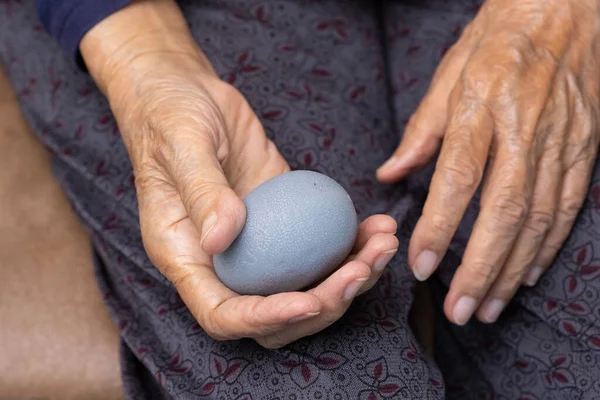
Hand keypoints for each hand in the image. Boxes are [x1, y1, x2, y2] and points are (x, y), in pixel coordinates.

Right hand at [81, 0, 398, 347]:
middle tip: (363, 268)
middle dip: (324, 304)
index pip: (223, 313)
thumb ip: (201, 192)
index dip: (266, 319)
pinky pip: (321, 248)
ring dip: (351, 276)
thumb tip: (220, 241)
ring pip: (306, 287)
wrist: (188, 92)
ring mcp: (257, 244)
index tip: (308, 301)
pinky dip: (353, 245)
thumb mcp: (182, 145)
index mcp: (186, 257)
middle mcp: (224, 262)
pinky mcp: (284, 222)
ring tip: (383, 243)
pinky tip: (377, 225)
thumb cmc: (170, 115)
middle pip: (276, 316)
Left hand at [377, 0, 599, 324]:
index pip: (458, 177)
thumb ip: (420, 131)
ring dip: (511, 270)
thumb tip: (389, 174)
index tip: (421, 266)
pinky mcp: (584, 148)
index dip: (440, 226)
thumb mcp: (448, 73)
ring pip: (538, 218)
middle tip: (458, 310)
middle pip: (503, 210)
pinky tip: (525, 276)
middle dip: (479, 268)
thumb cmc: (496, 40)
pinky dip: (547, 246)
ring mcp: (561, 140)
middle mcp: (524, 128)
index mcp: (481, 106)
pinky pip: (567, 206)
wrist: (565, 9)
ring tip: (486, 307)